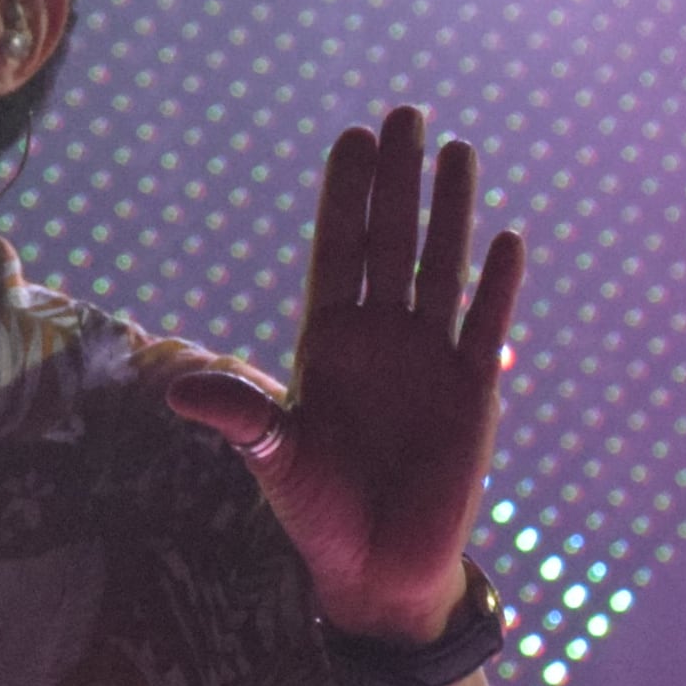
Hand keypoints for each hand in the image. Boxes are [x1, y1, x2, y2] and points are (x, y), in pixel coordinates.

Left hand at [166, 105, 528, 640]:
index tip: (351, 138)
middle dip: (396, 181)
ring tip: (456, 150)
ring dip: (449, 212)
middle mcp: (381, 339)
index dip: (345, 197)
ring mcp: (429, 360)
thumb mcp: (275, 462)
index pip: (338, 252)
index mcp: (328, 344)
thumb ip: (242, 418)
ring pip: (441, 269)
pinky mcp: (471, 393)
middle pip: (391, 243)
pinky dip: (497, 286)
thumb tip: (179, 390)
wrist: (377, 571)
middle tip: (403, 114)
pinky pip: (485, 326)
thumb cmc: (319, 516)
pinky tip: (506, 239)